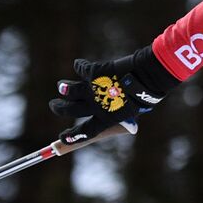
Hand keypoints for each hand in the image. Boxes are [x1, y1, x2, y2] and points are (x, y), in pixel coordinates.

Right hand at [50, 46, 176, 143]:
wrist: (147, 77)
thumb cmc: (144, 94)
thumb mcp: (132, 111)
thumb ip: (119, 114)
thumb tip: (112, 116)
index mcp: (106, 119)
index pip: (84, 132)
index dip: (71, 137)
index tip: (62, 137)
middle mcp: (96, 106)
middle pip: (70, 110)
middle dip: (59, 108)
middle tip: (54, 105)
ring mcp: (93, 89)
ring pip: (70, 90)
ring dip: (64, 88)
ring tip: (62, 86)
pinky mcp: (94, 73)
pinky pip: (81, 68)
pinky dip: (80, 65)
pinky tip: (79, 64)